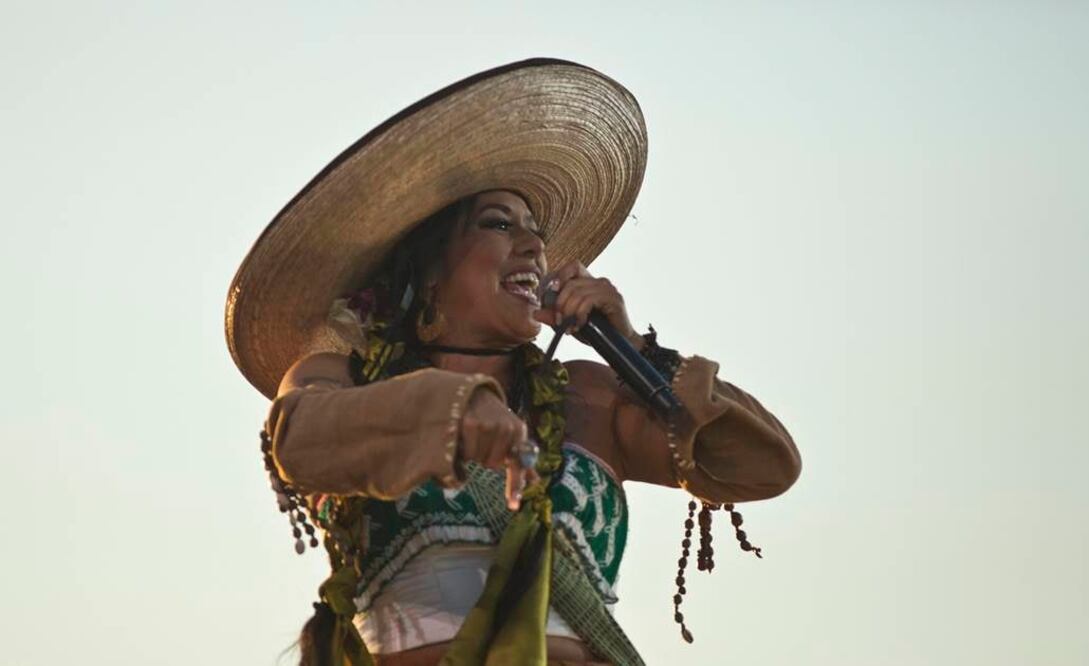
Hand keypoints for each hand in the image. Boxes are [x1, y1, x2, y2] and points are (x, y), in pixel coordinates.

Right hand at [459, 389, 539, 509]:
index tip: (513, 506)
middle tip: (482, 438)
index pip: (519, 463)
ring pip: (477, 458)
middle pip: (491, 464)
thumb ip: (521, 458)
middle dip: (485, 456)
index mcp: (519, 431)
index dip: (515, 485)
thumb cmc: (494, 418)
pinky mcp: (470, 423)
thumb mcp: (512, 434)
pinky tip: (462, 432)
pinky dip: (461, 447)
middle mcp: (507, 428)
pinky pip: (465, 452)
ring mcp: (489, 425)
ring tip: (472, 433)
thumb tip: (535, 482)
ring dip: (472, 451)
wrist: (474, 392)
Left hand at [532, 260, 644, 349]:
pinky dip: (580, 313)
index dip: (558, 278)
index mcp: (589, 282)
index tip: (549, 299)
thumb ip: (554, 317)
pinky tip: (580, 324)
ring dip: (569, 311)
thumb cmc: (597, 333)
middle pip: (570, 282)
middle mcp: (599, 281)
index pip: (572, 267)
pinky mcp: (613, 298)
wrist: (619, 345)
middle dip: (559, 303)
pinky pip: (589, 300)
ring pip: (577, 291)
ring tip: (570, 327)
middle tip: (559, 321)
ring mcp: (607, 288)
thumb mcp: (570, 323)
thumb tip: (535, 313)